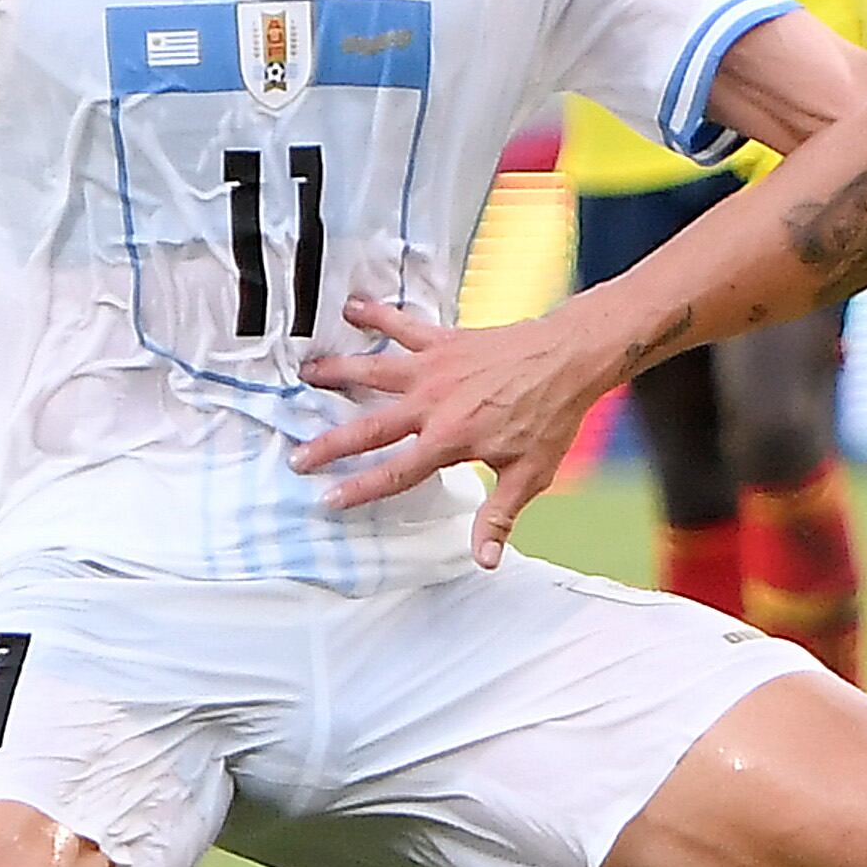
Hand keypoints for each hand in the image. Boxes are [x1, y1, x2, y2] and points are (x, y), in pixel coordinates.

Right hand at [293, 295, 619, 567]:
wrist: (568, 358)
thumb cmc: (551, 417)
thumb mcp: (529, 474)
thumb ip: (499, 517)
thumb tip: (485, 560)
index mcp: (449, 440)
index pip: (395, 472)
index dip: (359, 489)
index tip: (327, 500)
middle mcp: (432, 404)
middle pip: (369, 427)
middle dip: (330, 443)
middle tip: (298, 455)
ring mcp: (435, 369)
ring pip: (374, 370)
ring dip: (338, 372)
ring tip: (304, 374)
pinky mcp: (444, 342)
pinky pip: (403, 326)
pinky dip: (377, 315)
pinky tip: (351, 305)